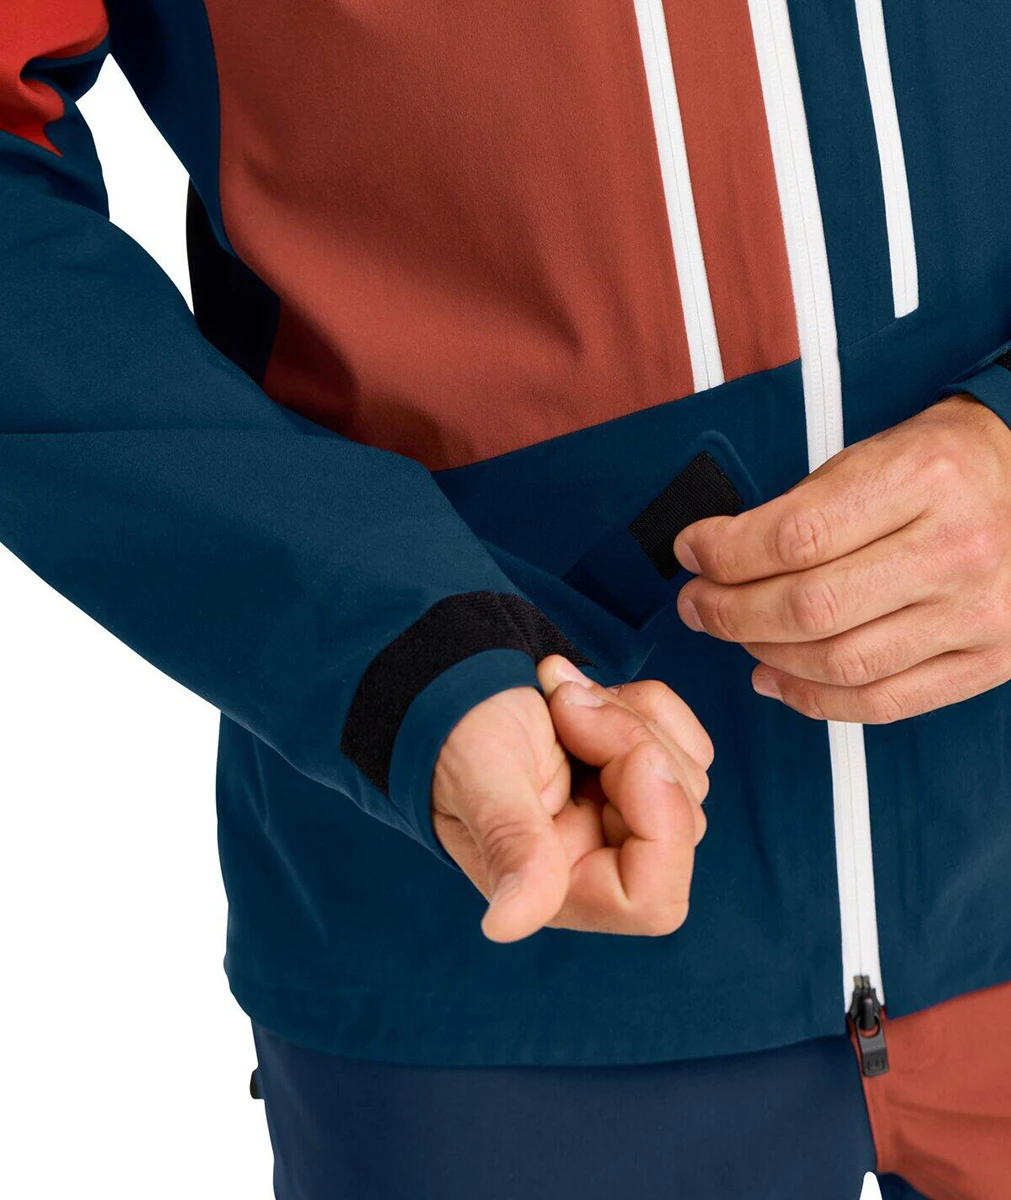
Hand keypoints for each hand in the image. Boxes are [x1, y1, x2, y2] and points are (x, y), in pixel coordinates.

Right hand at [432, 656, 711, 942]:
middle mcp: (597, 863)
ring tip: (562, 697)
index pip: (651, 896)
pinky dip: (648, 706)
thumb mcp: (481, 782)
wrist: (451, 690)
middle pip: (679, 820)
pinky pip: (687, 744)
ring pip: (686, 775)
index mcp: (558, 888)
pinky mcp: (637, 779)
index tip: (629, 753)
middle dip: (633, 744)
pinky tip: (590, 695)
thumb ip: (511, 845)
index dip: (660, 822)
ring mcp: (622, 819)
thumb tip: (506, 924)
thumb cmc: (453, 738)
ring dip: (631, 717)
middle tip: (564, 703)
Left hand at [673, 395, 1010, 721]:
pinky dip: (813, 699)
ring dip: (764, 655)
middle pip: (810, 607)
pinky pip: (882, 701)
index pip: (795, 536)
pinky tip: (775, 677)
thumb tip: (718, 559)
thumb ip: (799, 510)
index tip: (692, 552)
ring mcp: (978, 612)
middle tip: (697, 604)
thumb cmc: (943, 467)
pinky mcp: (988, 661)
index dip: (724, 553)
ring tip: (733, 636)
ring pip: (840, 662)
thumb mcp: (871, 455)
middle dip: (729, 611)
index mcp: (923, 479)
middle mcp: (957, 548)